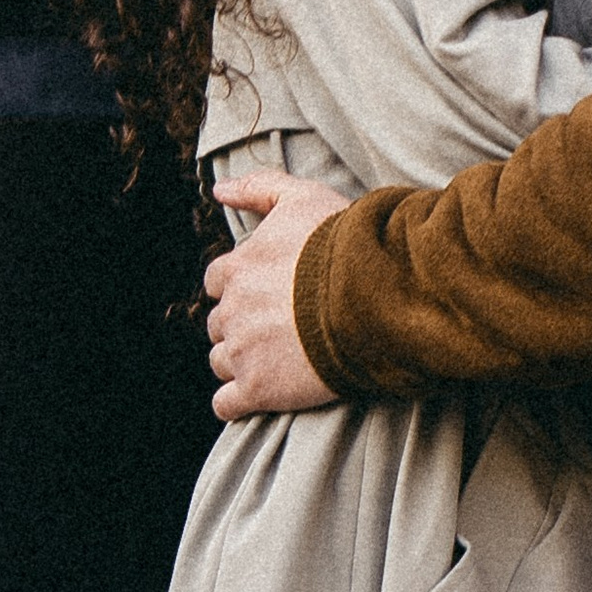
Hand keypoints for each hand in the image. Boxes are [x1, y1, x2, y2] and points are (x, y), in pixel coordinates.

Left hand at [204, 171, 348, 417]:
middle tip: (280, 328)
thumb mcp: (303, 198)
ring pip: (220, 362)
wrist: (375, 296)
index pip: (217, 282)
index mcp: (237, 268)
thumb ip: (258, 187)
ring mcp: (243, 352)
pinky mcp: (258, 389)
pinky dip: (236, 401)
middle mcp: (232, 310)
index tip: (269, 293)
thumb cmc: (344, 244)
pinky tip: (260, 394)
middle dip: (242, 326)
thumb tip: (217, 189)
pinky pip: (225, 404)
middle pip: (219, 324)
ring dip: (240, 362)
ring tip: (279, 360)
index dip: (241, 288)